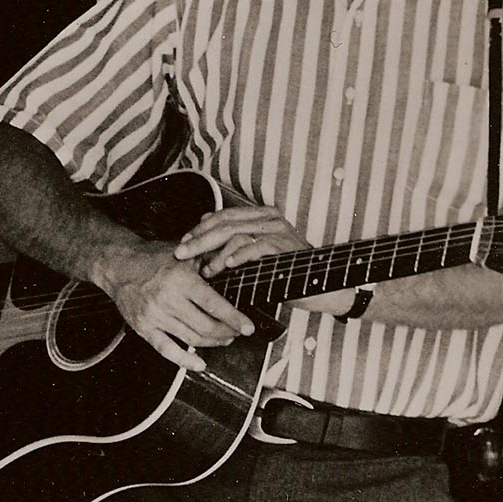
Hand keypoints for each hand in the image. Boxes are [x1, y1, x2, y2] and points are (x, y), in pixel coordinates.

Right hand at [92, 241, 254, 371]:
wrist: (117, 264)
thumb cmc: (153, 257)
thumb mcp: (183, 252)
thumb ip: (209, 258)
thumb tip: (237, 262)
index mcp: (180, 280)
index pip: (214, 304)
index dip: (234, 318)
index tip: (249, 328)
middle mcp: (167, 299)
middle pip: (206, 327)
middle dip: (227, 332)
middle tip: (236, 331)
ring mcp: (155, 316)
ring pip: (192, 339)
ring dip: (213, 343)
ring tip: (223, 339)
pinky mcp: (143, 328)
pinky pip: (167, 350)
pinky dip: (185, 361)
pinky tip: (199, 364)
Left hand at [173, 205, 353, 315]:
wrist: (321, 286)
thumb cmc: (286, 272)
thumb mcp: (257, 254)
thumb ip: (235, 242)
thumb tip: (203, 232)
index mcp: (262, 215)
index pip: (223, 215)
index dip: (200, 228)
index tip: (183, 243)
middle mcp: (270, 218)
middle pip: (224, 223)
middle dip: (198, 239)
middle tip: (181, 253)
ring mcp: (279, 230)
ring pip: (235, 234)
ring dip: (215, 253)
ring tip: (205, 269)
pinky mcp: (285, 246)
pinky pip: (256, 247)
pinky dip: (239, 256)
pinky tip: (227, 265)